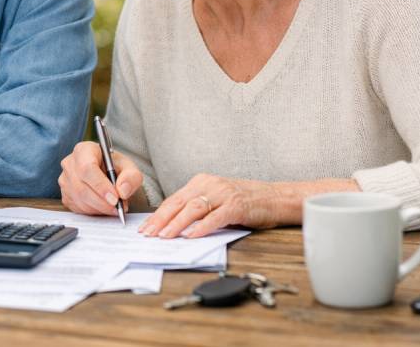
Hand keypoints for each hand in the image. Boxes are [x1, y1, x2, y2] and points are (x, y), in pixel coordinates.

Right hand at [59, 141, 142, 215]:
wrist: (107, 174)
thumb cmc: (115, 167)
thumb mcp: (129, 167)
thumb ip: (131, 177)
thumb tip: (122, 190)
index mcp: (84, 150)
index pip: (87, 168)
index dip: (101, 186)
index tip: (115, 198)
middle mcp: (70, 163)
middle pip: (82, 187)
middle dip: (102, 202)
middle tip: (117, 207)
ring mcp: (65, 180)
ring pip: (79, 200)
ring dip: (99, 208)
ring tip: (114, 207)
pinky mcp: (65, 195)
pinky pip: (77, 208)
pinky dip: (93, 212)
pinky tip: (103, 207)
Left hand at [140, 174, 283, 238]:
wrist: (274, 197)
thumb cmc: (245, 201)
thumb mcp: (216, 199)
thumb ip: (198, 208)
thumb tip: (174, 226)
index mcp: (201, 182)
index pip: (174, 199)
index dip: (158, 214)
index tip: (145, 228)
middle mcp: (210, 184)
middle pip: (179, 203)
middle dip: (161, 219)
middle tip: (148, 234)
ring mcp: (223, 194)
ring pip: (194, 208)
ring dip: (177, 223)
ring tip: (165, 236)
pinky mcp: (236, 205)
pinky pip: (215, 217)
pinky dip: (201, 227)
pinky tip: (191, 236)